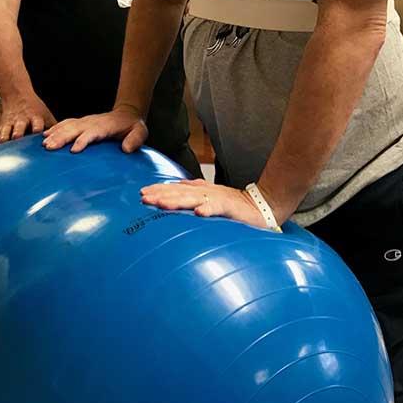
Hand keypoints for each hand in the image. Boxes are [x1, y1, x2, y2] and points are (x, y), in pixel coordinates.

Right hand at [0, 95, 56, 145]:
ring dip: (3, 138)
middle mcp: (21, 120)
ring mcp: (10, 123)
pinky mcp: (2, 126)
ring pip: (5, 131)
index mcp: (34, 117)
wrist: (17, 95)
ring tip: (0, 148)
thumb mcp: (46, 114)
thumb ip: (55, 126)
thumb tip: (67, 140)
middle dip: (17, 133)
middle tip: (16, 139)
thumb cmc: (35, 108)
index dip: (37, 128)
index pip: (37, 123)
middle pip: (19, 127)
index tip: (38, 135)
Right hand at [42, 105, 147, 153]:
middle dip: (61, 138)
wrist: (127, 113)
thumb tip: (126, 149)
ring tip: (44, 144)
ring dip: (55, 134)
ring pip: (67, 126)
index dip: (83, 140)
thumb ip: (135, 140)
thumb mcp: (140, 132)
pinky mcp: (81, 122)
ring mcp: (85, 121)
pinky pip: (66, 124)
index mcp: (105, 126)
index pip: (92, 133)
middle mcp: (92, 122)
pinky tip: (45, 134)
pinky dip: (55, 128)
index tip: (74, 150)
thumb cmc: (133, 126)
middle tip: (49, 148)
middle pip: (75, 129)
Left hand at [140, 179, 271, 228]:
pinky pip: (218, 207)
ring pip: (193, 198)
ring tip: (161, 204)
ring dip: (176, 201)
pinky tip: (198, 213)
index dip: (158, 190)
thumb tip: (171, 196)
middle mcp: (206, 191)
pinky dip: (208, 209)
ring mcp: (218, 198)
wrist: (261, 206)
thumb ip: (192, 198)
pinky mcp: (231, 207)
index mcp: (200, 190)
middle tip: (143, 198)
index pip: (175, 189)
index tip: (142, 194)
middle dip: (160, 194)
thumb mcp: (209, 201)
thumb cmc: (233, 206)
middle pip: (179, 192)